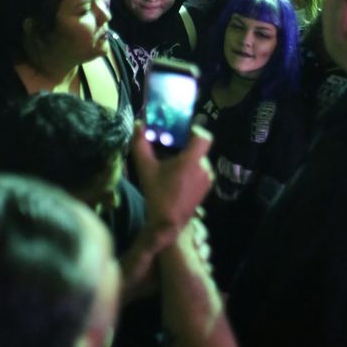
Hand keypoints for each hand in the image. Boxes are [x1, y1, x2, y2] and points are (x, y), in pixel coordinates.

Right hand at [131, 123, 214, 249]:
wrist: (168, 222)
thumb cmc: (158, 194)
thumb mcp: (146, 169)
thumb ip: (141, 145)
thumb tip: (138, 124)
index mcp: (193, 159)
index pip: (204, 135)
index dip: (195, 130)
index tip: (182, 131)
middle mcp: (205, 166)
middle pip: (200, 147)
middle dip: (188, 146)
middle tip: (173, 146)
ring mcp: (208, 178)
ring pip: (201, 159)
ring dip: (190, 159)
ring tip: (174, 164)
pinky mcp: (207, 188)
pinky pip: (202, 171)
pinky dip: (193, 170)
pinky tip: (179, 177)